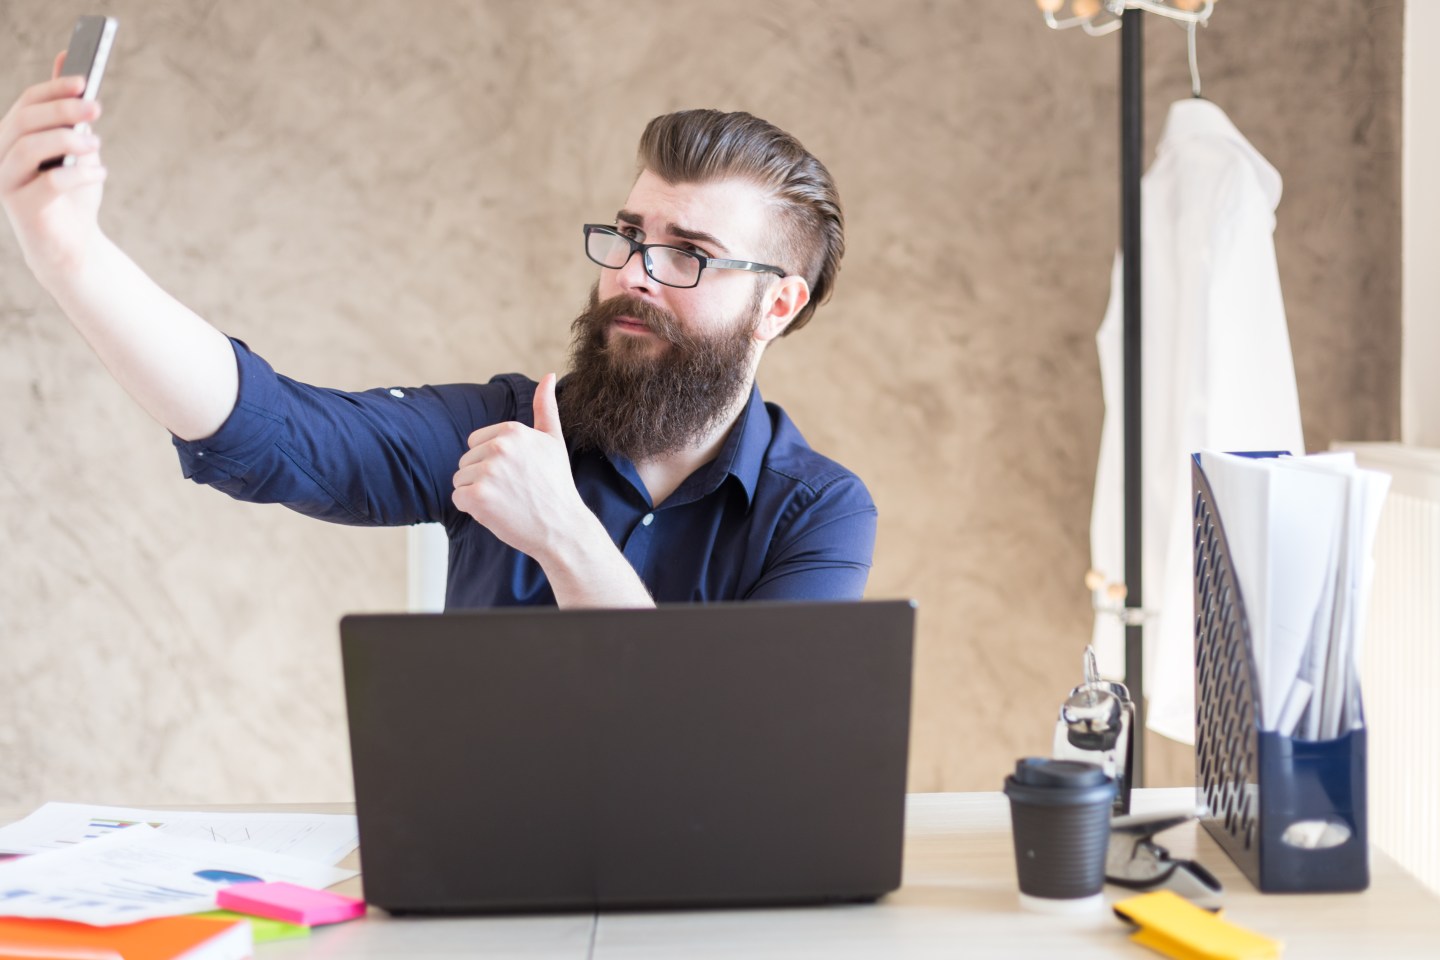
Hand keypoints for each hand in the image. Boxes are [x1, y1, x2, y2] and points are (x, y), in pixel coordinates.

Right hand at [0, 53, 107, 278]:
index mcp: (13, 138)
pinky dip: (79, 174)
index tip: (84, 81)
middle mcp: (2, 157)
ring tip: (96, 143)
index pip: (26, 104)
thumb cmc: (73, 194)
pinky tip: (100, 172)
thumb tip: (66, 57)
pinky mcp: (23, 209)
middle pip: (24, 121)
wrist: (73, 245)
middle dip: (61, 110)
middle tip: (96, 107)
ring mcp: (8, 183)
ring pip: (29, 148)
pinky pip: (48, 183)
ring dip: (67, 140)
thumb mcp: (75, 147)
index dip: (53, 90)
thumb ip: (67, 110)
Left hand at [452, 373, 587, 561]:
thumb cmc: (556, 485)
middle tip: (512, 490)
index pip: (476, 442)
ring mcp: (487, 472)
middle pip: (466, 461)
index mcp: (512, 431)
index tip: (515, 474)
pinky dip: (472, 509)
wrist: (562, 527)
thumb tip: (548, 376)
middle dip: (483, 477)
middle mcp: (499, 447)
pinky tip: (496, 511)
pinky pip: (458, 498)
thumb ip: (545, 407)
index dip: (492, 461)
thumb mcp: (554, 440)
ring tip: (505, 501)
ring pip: (460, 479)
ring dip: (477, 493)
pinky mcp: (478, 497)